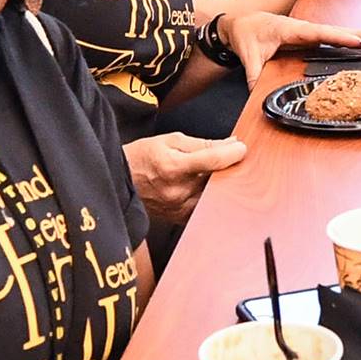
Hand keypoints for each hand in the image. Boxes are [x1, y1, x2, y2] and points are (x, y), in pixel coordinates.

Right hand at [123, 132, 247, 225]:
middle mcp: (177, 190)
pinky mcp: (179, 218)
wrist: (119, 181)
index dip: (233, 152)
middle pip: (218, 180)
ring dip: (221, 185)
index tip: (241, 149)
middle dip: (229, 170)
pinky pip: (204, 209)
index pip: (213, 160)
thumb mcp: (171, 141)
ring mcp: (179, 207)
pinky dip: (210, 198)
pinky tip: (207, 189)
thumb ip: (203, 144)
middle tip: (233, 161)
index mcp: (174, 167)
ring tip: (218, 174)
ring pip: (214, 197)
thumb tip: (231, 144)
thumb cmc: (142, 158)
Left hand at [220, 13, 360, 85]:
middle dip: (358, 34)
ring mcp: (307, 30)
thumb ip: (253, 74)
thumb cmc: (246, 33)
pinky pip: (331, 37)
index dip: (338, 37)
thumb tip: (256, 94)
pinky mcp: (308, 35)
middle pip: (335, 30)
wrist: (240, 22)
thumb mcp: (248, 55)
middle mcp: (303, 27)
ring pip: (336, 32)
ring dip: (357, 36)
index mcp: (291, 29)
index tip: (356, 40)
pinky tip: (360, 45)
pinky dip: (347, 39)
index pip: (319, 33)